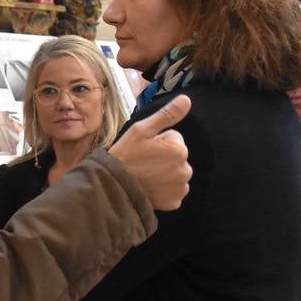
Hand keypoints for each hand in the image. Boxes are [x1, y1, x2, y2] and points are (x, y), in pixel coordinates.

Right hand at [108, 94, 191, 209]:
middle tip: (144, 161)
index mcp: (179, 149)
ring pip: (177, 173)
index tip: (144, 148)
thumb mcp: (141, 130)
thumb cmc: (125, 155)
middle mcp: (185, 169)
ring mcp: (181, 187)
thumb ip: (167, 115)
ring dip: (166, 173)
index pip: (175, 138)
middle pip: (178, 156)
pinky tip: (150, 187)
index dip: (159, 141)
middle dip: (164, 157)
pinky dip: (165, 189)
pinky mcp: (175, 202)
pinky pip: (174, 190)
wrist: (113, 186)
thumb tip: (187, 99)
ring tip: (146, 174)